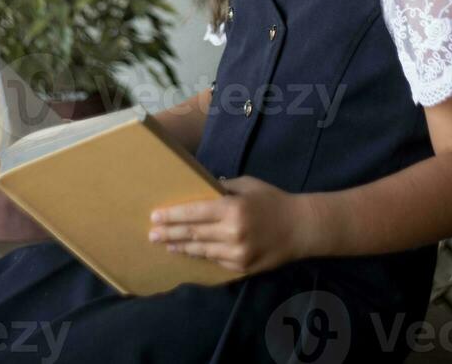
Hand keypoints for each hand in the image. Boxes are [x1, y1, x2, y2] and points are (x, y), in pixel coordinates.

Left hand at [148, 175, 307, 274]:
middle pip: (193, 234)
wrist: (300, 228)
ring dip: (181, 247)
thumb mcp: (247, 185)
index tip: (155, 216)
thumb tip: (200, 190)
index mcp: (232, 208)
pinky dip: (201, 255)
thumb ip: (223, 188)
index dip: (172, 215)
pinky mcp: (242, 267)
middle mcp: (232, 232)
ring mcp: (237, 253)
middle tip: (152, 234)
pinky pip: (216, 260)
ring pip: (201, 250)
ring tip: (165, 244)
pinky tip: (189, 251)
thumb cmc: (272, 200)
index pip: (194, 212)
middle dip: (169, 233)